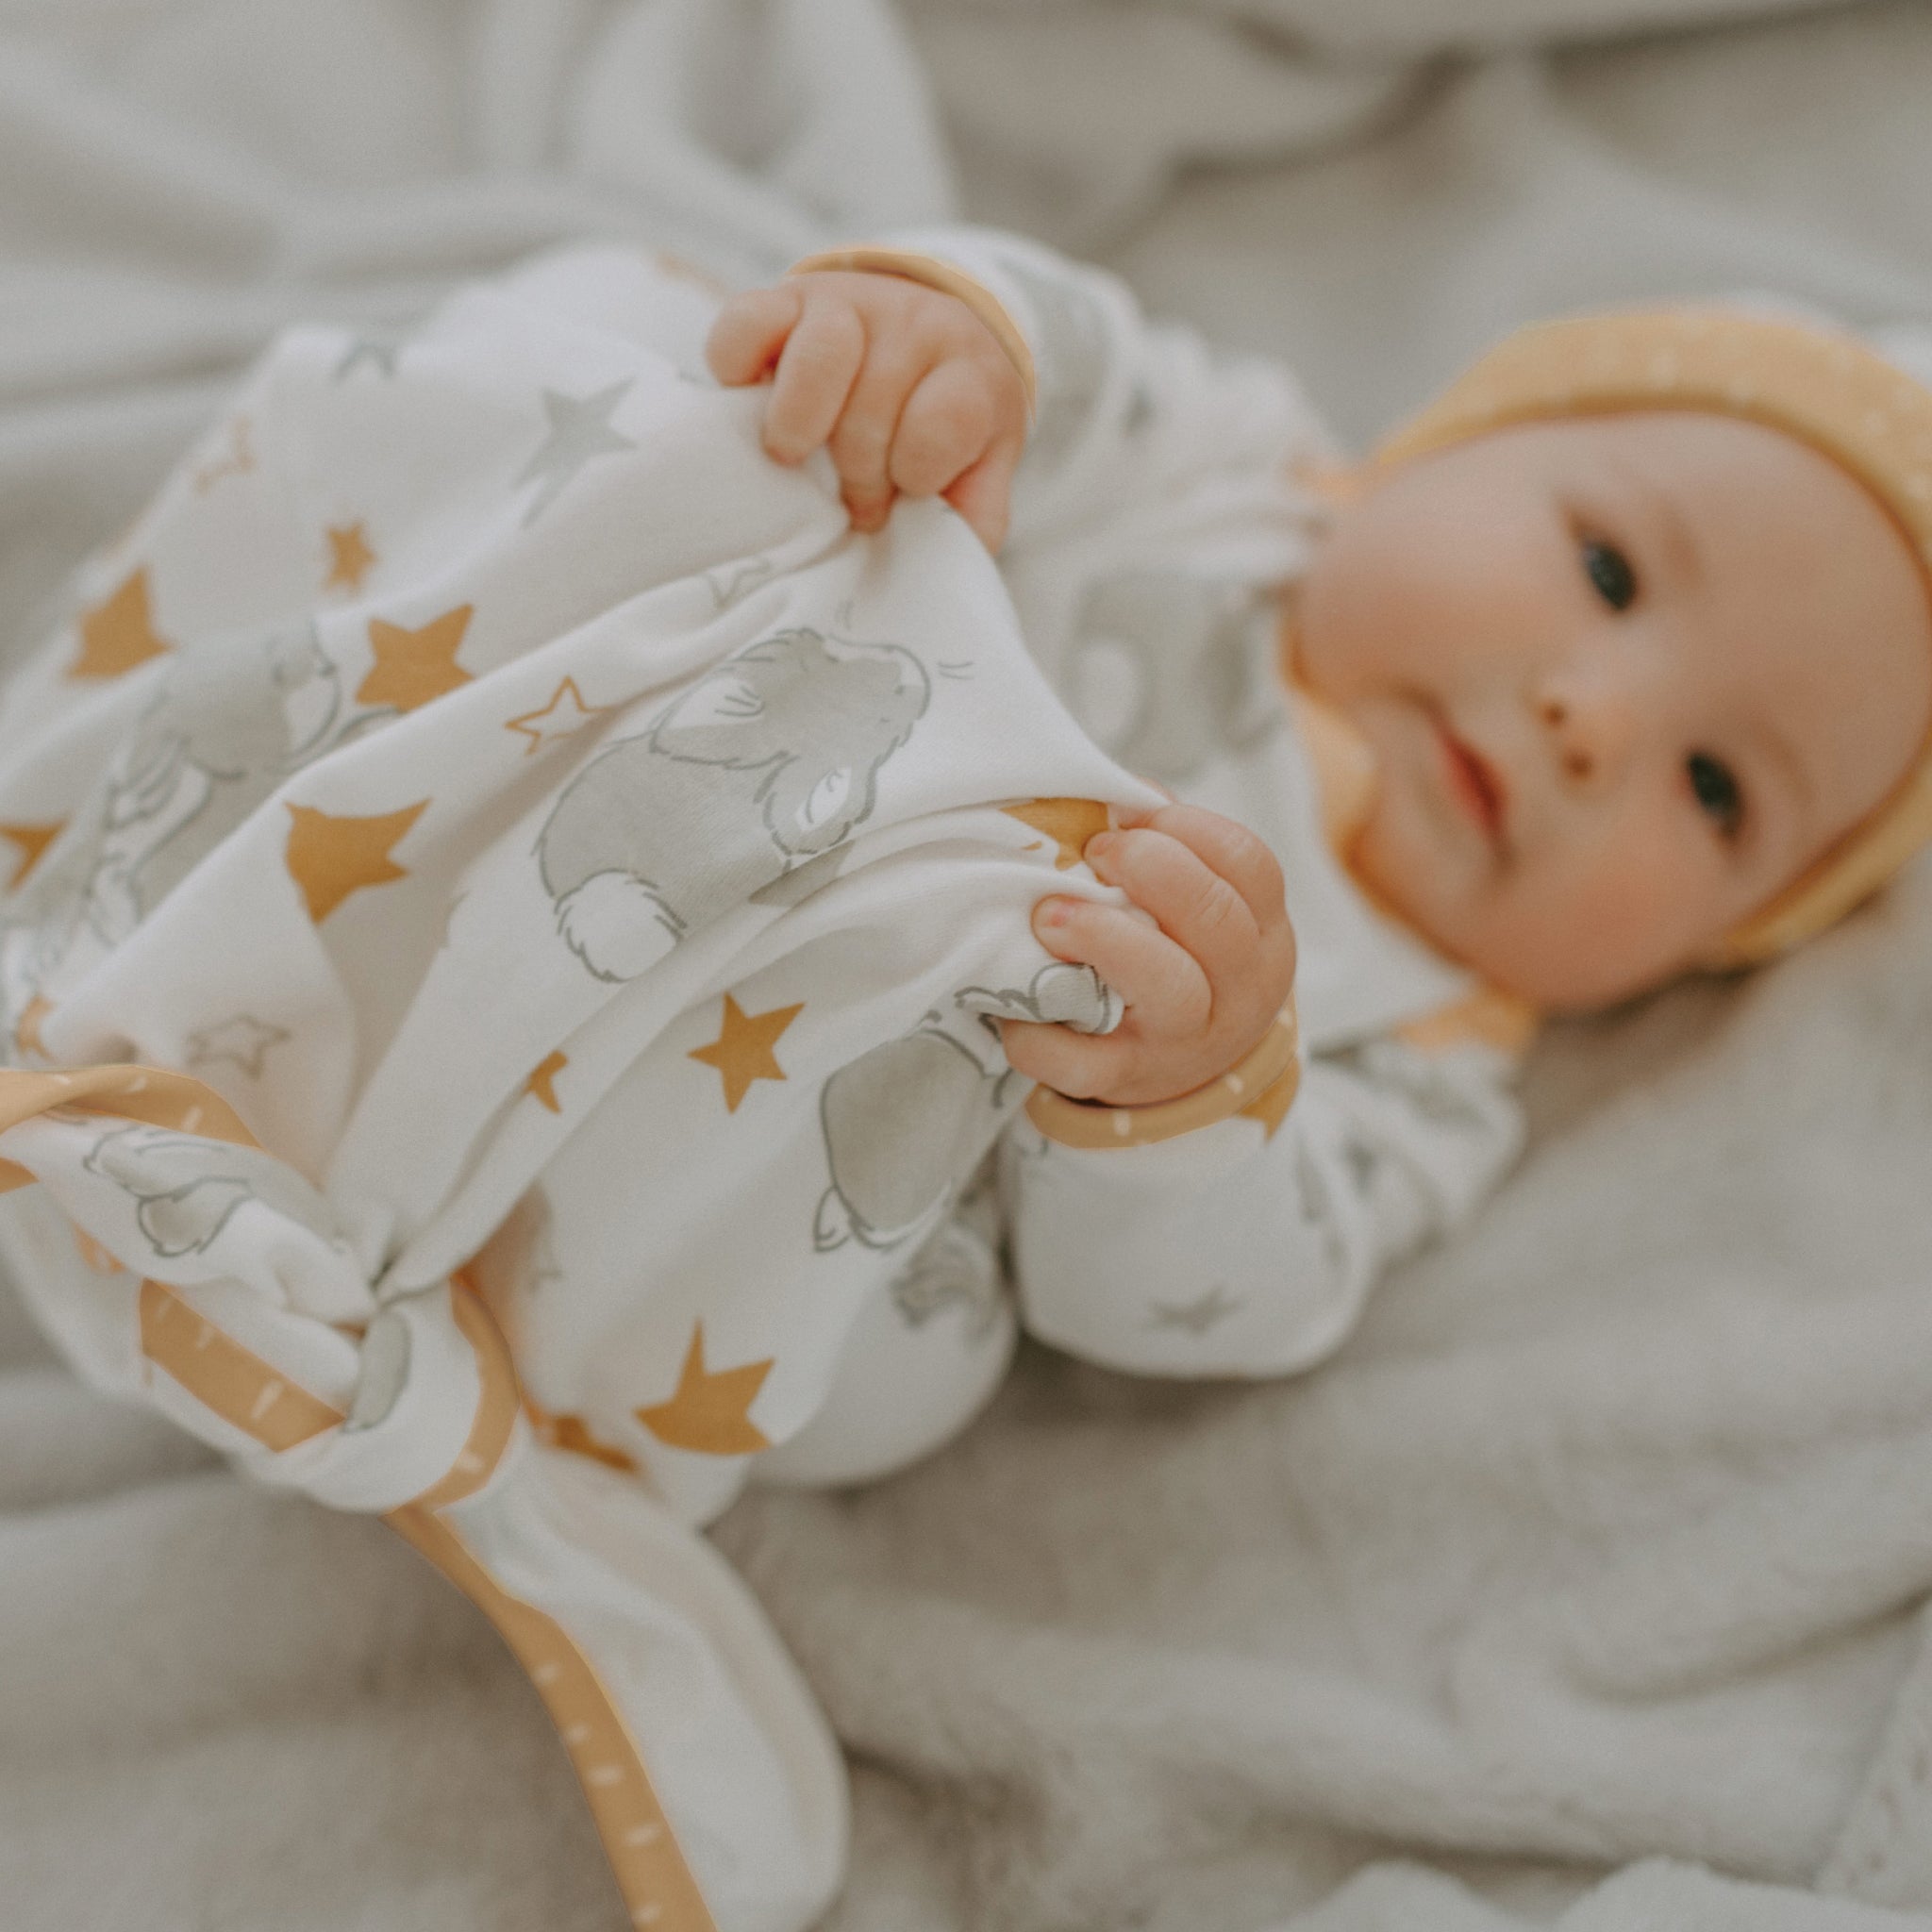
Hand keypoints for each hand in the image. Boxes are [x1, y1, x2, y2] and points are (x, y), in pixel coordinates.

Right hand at [705, 269, 1027, 550]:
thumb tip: (944, 558)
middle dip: (858, 472)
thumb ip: (972, 515)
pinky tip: (753, 402)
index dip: (916, 473)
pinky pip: (747, 323)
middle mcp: (913, 323)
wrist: (922, 329)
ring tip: (794, 459)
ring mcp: (846, 303)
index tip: (904, 492)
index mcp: (969, 371)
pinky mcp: (784, 296)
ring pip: (820, 354)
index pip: (945, 421)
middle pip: (874, 404)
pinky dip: (736, 370)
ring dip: (800, 424)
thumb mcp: (977, 467)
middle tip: (854, 499)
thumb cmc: (940, 419)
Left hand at [1001, 803, 1296, 1107]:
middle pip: (1217, 919)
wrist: (1186, 1073)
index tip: (1134, 816)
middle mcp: (1236, 989)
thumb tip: (1109, 795)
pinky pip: (1085, 1065)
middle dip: (1153, 869)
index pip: (1250, 865)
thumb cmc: (1180, 958)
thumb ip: (1166, 848)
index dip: (1188, 828)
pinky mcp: (1125, 1079)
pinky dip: (1040, 1035)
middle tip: (1097, 852)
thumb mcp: (1199, 908)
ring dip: (1105, 938)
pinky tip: (1013, 1005)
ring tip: (1050, 915)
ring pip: (1169, 987)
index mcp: (1260, 932)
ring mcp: (1183, 1041)